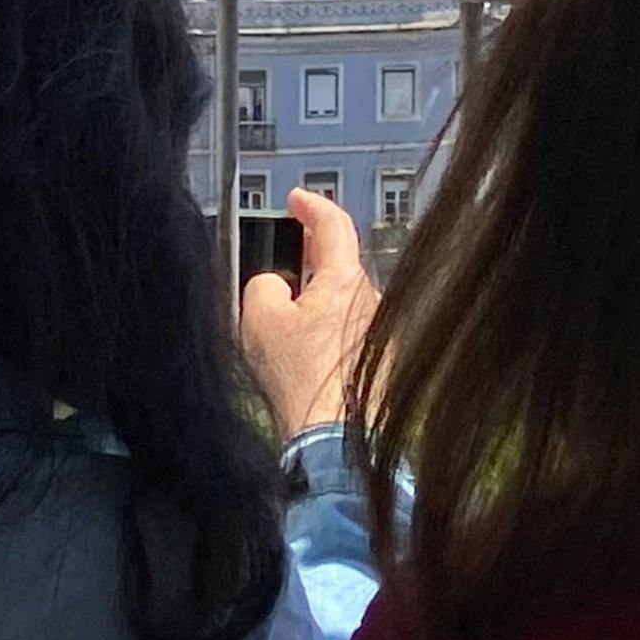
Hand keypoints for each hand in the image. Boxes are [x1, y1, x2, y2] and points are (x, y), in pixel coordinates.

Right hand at [239, 190, 374, 434]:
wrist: (334, 439)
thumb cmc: (300, 379)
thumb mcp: (259, 317)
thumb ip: (263, 284)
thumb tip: (275, 284)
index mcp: (346, 281)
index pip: (334, 225)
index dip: (312, 206)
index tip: (297, 200)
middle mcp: (372, 302)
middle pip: (340, 266)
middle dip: (313, 257)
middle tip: (290, 253)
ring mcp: (380, 335)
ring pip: (345, 304)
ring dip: (319, 302)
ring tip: (287, 321)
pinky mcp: (380, 364)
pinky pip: (351, 335)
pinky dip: (329, 334)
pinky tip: (307, 358)